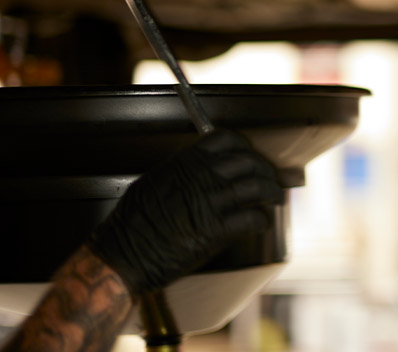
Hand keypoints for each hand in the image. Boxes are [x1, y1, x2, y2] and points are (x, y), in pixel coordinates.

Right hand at [87, 130, 283, 295]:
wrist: (122, 256)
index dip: (243, 147)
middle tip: (270, 179)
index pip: (224, 140)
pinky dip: (262, 219)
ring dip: (271, 192)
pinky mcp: (214, 230)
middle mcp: (198, 179)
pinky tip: (261, 222)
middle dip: (264, 169)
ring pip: (256, 187)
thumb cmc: (132, 226)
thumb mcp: (152, 184)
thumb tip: (201, 169)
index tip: (250, 155)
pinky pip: (251, 218)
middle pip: (247, 161)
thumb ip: (179, 173)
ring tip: (275, 198)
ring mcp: (208, 203)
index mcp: (182, 164)